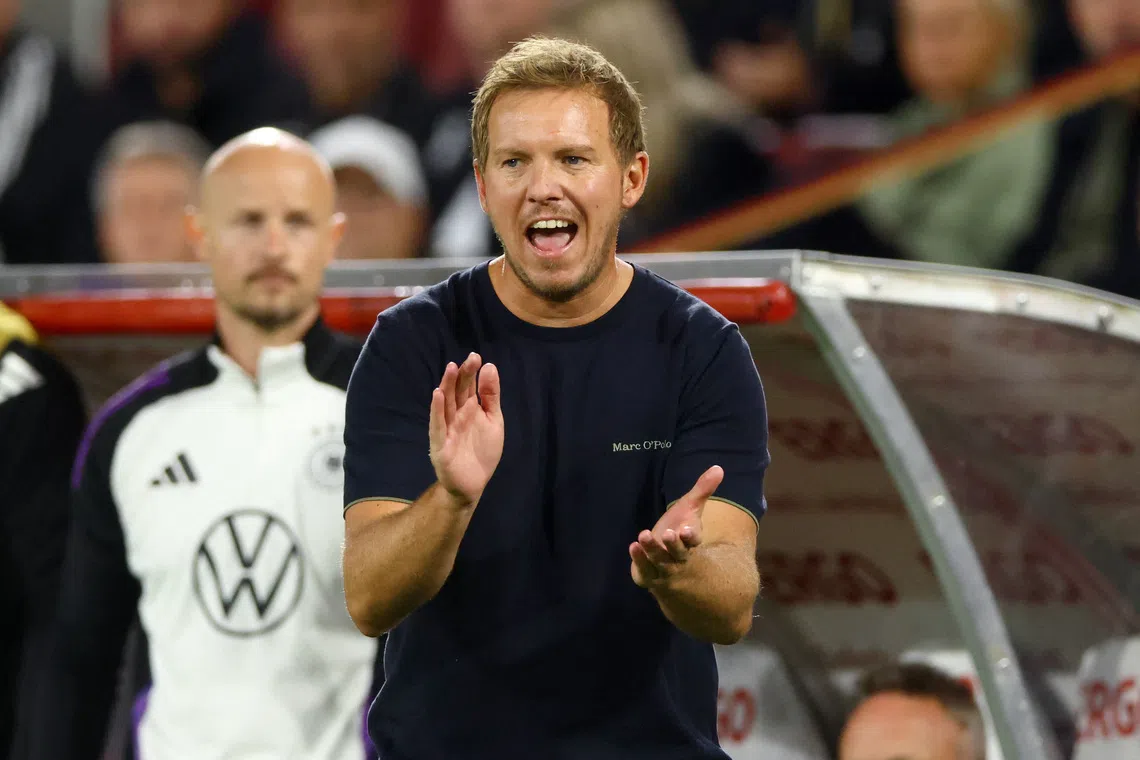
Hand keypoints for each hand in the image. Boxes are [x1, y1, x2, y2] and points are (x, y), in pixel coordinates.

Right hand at [429, 352, 503, 506]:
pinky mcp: (440, 445)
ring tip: (451, 369)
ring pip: (445, 405)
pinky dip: (437, 411)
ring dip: (447, 386)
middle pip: (457, 392)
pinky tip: (438, 395)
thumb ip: (490, 396)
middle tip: (469, 359)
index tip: (476, 356)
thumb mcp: (494, 420)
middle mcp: (455, 416)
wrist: (474, 484)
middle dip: (462, 375)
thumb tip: (490, 366)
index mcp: (468, 409)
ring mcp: (446, 430)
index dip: (471, 372)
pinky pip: (438, 426)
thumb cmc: (482, 451)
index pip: (467, 387)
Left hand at [630, 466, 723, 588]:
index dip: (691, 536)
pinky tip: (633, 546)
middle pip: (678, 553)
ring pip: (659, 560)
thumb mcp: (690, 506)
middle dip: (674, 544)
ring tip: (644, 535)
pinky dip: (639, 559)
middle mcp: (679, 557)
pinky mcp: (648, 575)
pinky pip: (644, 569)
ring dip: (653, 549)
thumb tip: (718, 468)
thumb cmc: (678, 525)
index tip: (687, 529)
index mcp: (690, 541)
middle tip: (669, 533)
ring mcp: (663, 568)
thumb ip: (702, 489)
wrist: (664, 554)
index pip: (694, 540)